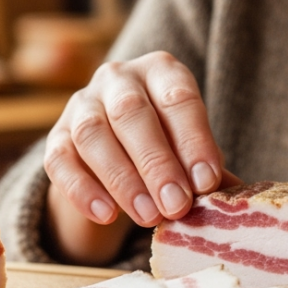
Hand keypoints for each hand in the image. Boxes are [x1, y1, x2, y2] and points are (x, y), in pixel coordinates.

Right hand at [44, 51, 225, 229]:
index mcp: (161, 70)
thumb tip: (231, 202)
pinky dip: (82, 189)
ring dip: (122, 179)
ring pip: (93, 134)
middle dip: (156, 162)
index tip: (206, 182)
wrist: (120, 146)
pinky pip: (60, 160)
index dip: (193, 140)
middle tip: (176, 205)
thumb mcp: (191, 146)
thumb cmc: (169, 143)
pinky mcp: (56, 136)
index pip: (177, 98)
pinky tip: (106, 215)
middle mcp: (118, 78)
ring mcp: (82, 103)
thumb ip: (206, 169)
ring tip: (147, 217)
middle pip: (131, 113)